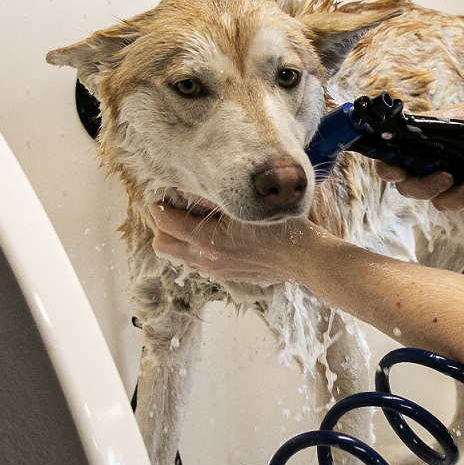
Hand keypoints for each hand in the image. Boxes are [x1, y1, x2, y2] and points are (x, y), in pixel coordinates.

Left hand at [148, 202, 315, 285]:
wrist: (305, 259)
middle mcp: (208, 260)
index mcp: (209, 241)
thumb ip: (212, 199)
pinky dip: (199, 246)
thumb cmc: (281, 228)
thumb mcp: (246, 207)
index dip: (158, 205)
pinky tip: (217, 233)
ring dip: (180, 237)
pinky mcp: (228, 276)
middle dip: (162, 226)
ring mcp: (217, 271)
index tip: (160, 194)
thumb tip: (183, 189)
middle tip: (171, 208)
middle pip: (163, 245)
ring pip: (181, 255)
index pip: (165, 222)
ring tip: (194, 219)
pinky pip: (200, 261)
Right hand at [373, 100, 463, 214]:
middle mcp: (430, 161)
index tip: (400, 173)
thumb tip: (409, 129)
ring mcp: (448, 180)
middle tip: (448, 178)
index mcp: (424, 140)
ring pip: (436, 202)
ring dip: (459, 197)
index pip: (391, 156)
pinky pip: (459, 209)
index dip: (388, 168)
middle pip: (408, 187)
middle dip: (427, 188)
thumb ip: (437, 127)